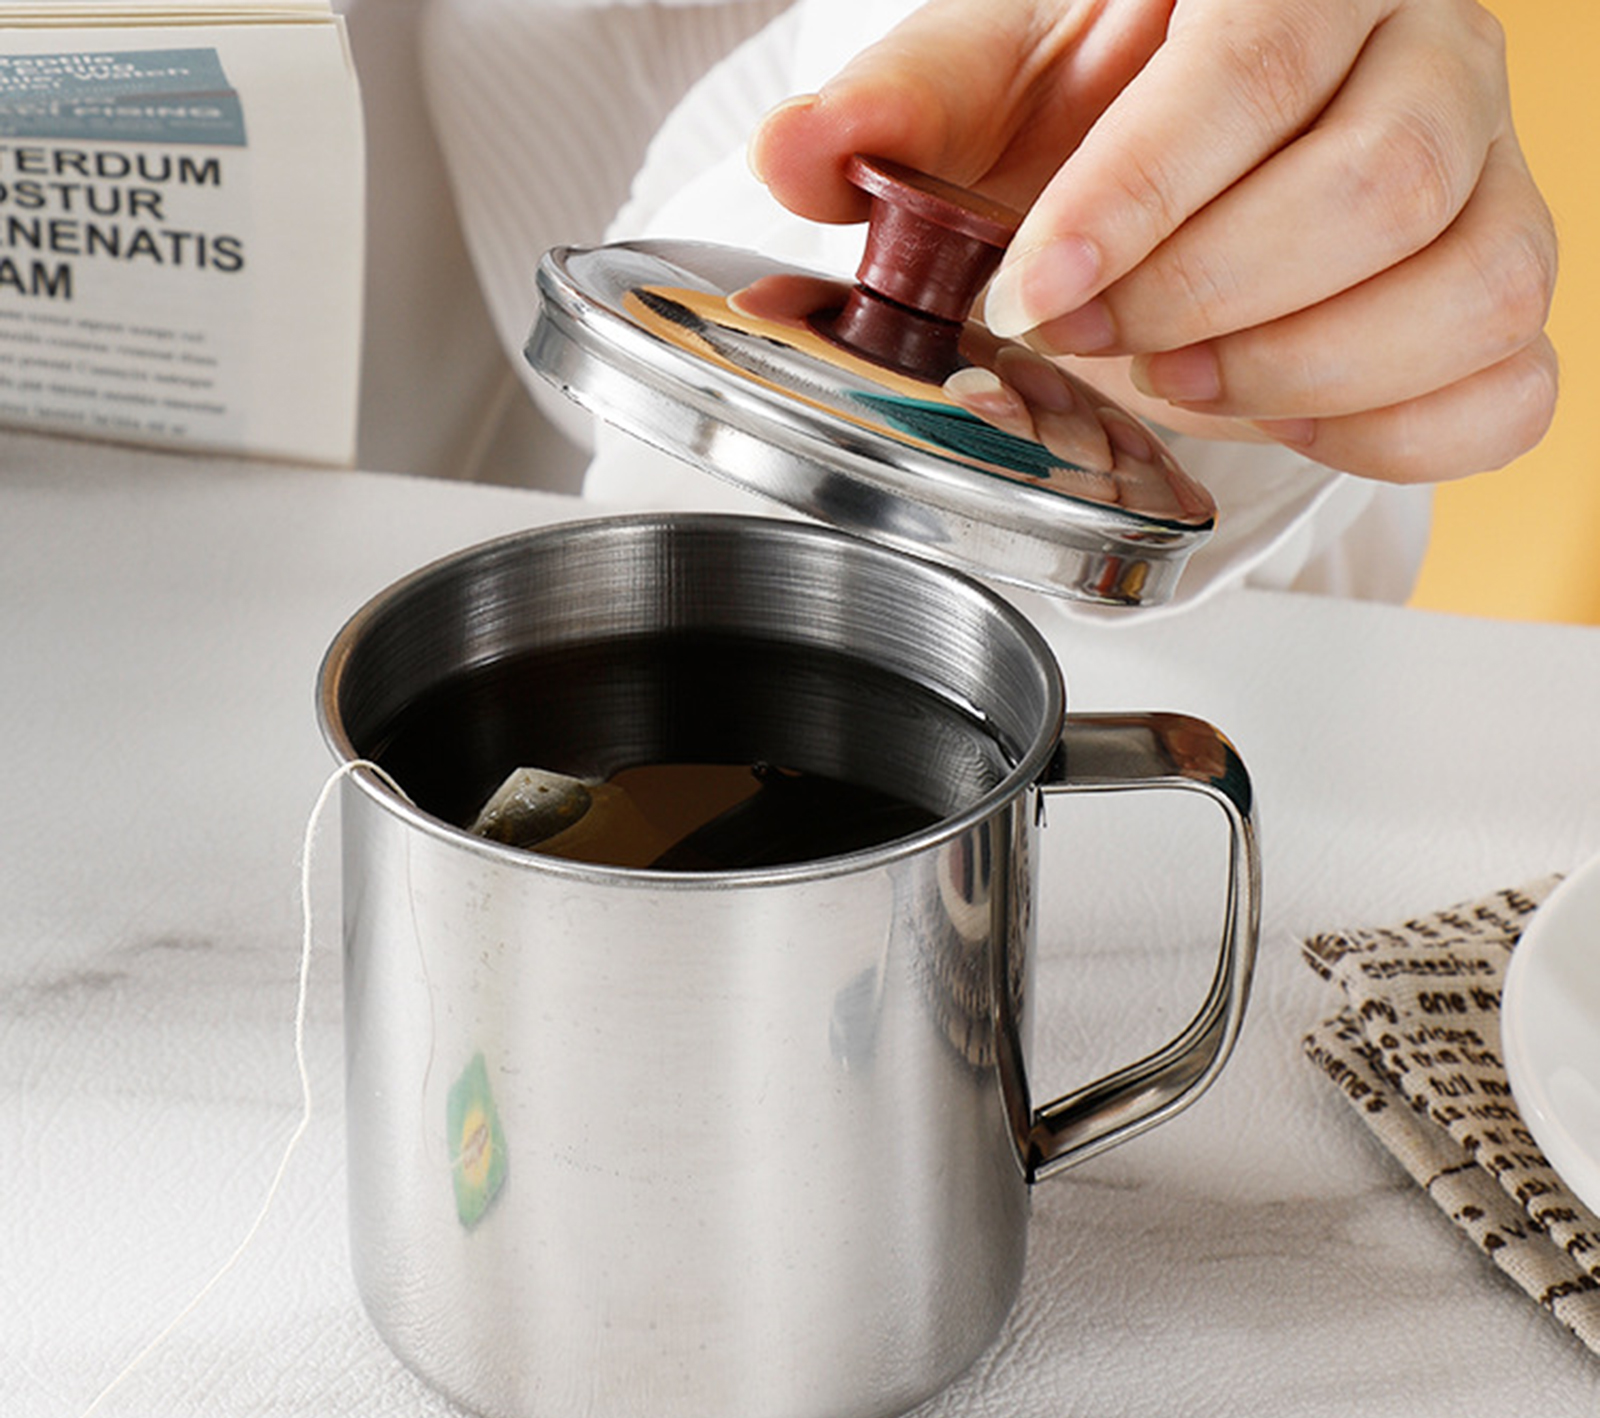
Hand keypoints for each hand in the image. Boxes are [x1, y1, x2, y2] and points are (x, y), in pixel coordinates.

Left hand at [749, 0, 1557, 482]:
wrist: (1196, 156)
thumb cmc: (1103, 110)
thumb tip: (799, 154)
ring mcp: (1493, 179)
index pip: (1253, 64)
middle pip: (1381, 184)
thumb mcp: (994, 89)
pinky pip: (1507, 392)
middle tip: (1097, 335)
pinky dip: (1387, 437)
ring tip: (1180, 376)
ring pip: (1473, 290)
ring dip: (1297, 374)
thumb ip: (900, 108)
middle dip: (1207, 298)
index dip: (1141, 196)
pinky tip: (1282, 415)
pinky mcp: (1502, 295)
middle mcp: (1429, 57)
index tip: (1041, 286)